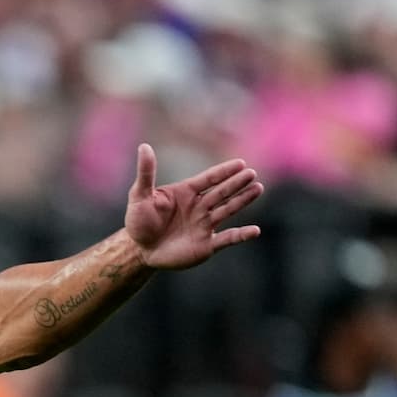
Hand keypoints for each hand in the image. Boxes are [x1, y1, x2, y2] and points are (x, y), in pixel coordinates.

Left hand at [123, 145, 263, 271]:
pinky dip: (241, 236)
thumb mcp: (140, 195)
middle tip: (252, 174)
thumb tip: (143, 147)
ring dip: (243, 200)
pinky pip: (227, 239)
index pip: (209, 179)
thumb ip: (146, 172)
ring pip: (228, 210)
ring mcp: (204, 225)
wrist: (139, 250)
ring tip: (258, 189)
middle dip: (237, 183)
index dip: (224, 171)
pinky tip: (255, 231)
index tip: (241, 163)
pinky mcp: (206, 245)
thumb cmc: (139, 221)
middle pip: (222, 192)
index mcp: (187, 192)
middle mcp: (199, 206)